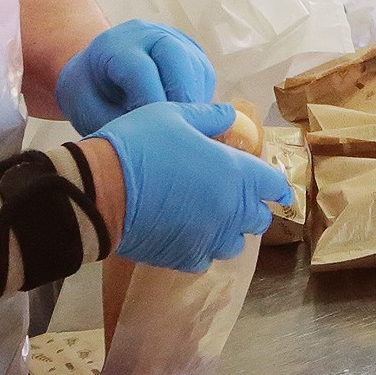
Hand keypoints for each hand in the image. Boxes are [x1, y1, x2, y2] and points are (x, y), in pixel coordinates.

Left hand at [56, 20, 216, 135]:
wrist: (96, 71)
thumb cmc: (89, 94)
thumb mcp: (88, 109)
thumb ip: (118, 122)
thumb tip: (151, 142)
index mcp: (114, 45)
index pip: (141, 69)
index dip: (150, 102)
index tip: (153, 134)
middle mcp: (148, 35)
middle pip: (176, 57)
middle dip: (182, 97)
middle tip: (183, 131)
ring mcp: (174, 41)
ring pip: (196, 68)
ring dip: (196, 102)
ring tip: (187, 130)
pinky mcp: (193, 54)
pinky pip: (205, 77)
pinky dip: (202, 101)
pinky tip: (191, 120)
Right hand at [94, 103, 293, 272]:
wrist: (99, 189)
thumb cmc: (139, 145)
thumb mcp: (174, 115)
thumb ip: (210, 117)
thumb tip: (232, 116)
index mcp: (236, 174)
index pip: (275, 186)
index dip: (276, 186)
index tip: (274, 188)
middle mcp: (231, 210)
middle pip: (259, 219)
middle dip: (252, 208)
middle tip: (234, 197)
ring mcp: (210, 238)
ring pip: (235, 243)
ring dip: (229, 231)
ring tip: (211, 218)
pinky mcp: (186, 258)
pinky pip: (206, 259)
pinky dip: (202, 249)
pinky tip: (188, 234)